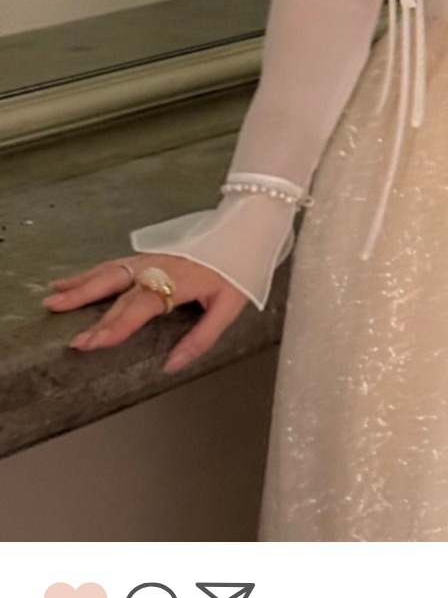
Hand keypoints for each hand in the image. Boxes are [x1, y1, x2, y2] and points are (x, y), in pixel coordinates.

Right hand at [42, 255, 248, 373]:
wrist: (244, 232)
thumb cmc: (238, 271)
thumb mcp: (229, 307)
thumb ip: (201, 338)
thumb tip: (172, 365)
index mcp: (180, 281)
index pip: (142, 306)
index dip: (118, 325)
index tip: (96, 342)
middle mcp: (159, 268)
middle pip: (119, 292)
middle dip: (93, 316)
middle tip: (73, 339)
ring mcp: (150, 259)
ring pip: (109, 273)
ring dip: (80, 289)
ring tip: (53, 303)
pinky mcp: (148, 256)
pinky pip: (113, 265)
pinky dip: (88, 274)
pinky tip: (67, 282)